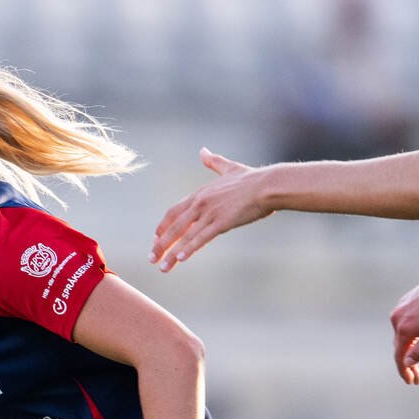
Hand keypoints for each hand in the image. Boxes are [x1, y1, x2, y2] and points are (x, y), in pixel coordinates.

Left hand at [151, 148, 271, 271]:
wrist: (268, 185)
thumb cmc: (252, 178)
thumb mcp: (229, 168)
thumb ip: (213, 162)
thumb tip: (203, 151)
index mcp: (200, 194)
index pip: (174, 212)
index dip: (163, 226)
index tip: (155, 238)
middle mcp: (200, 203)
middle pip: (173, 226)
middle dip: (161, 244)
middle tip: (151, 258)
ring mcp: (210, 213)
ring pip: (185, 236)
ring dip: (171, 253)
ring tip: (162, 268)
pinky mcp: (222, 222)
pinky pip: (201, 238)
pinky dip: (189, 248)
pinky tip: (180, 259)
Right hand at [389, 268, 418, 385]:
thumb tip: (406, 363)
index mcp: (404, 328)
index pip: (399, 356)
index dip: (404, 371)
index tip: (411, 382)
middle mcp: (397, 318)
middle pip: (399, 346)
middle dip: (407, 363)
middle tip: (417, 377)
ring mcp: (401, 307)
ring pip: (402, 333)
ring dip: (409, 348)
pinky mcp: (407, 300)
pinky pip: (405, 322)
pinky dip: (411, 333)